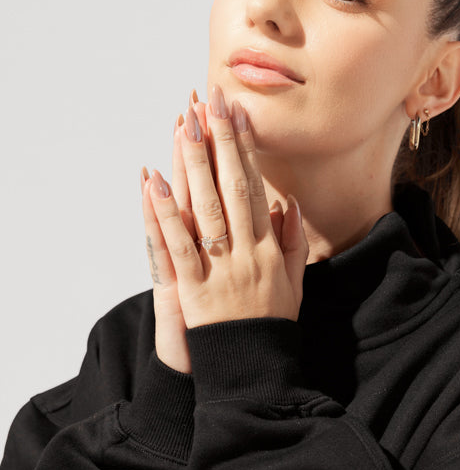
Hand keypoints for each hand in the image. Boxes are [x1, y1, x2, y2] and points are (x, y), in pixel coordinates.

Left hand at [143, 85, 307, 369]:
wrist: (254, 368)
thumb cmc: (271, 326)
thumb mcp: (293, 283)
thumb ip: (291, 242)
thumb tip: (286, 202)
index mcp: (270, 250)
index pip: (257, 189)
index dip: (247, 150)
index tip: (239, 116)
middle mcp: (247, 254)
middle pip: (232, 189)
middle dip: (221, 142)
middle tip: (211, 101)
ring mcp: (221, 270)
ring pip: (206, 209)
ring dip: (194, 165)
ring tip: (184, 126)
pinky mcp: (193, 290)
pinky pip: (179, 246)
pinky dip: (165, 214)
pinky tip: (154, 183)